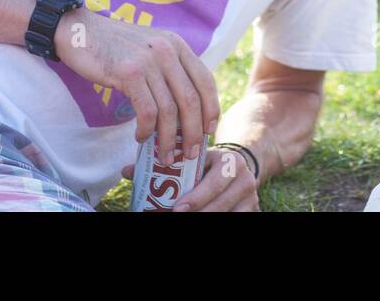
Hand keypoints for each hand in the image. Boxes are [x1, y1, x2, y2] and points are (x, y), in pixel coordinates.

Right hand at [55, 7, 219, 161]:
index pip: (206, 80)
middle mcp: (168, 51)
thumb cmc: (115, 46)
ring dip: (168, 139)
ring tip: (165, 155)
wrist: (81, 31)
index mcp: (177, 45)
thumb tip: (184, 109)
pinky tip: (141, 137)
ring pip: (169, 110)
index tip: (209, 130)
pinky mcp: (129, 73)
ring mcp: (149, 61)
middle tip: (190, 152)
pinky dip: (147, 130)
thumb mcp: (151, 48)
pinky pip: (146, 110)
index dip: (211, 108)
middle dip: (193, 132)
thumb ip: (169, 69)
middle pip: (191, 99)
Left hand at [120, 145, 258, 211]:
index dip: (196, 198)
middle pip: (220, 205)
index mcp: (230, 162)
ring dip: (205, 218)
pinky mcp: (253, 211)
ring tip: (181, 220)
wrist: (237, 167)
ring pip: (227, 216)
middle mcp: (245, 179)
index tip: (176, 209)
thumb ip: (163, 164)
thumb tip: (126, 171)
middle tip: (173, 217)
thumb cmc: (207, 164)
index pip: (214, 182)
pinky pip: (235, 220)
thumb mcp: (192, 159)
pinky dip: (215, 221)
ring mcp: (250, 198)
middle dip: (196, 214)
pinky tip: (199, 219)